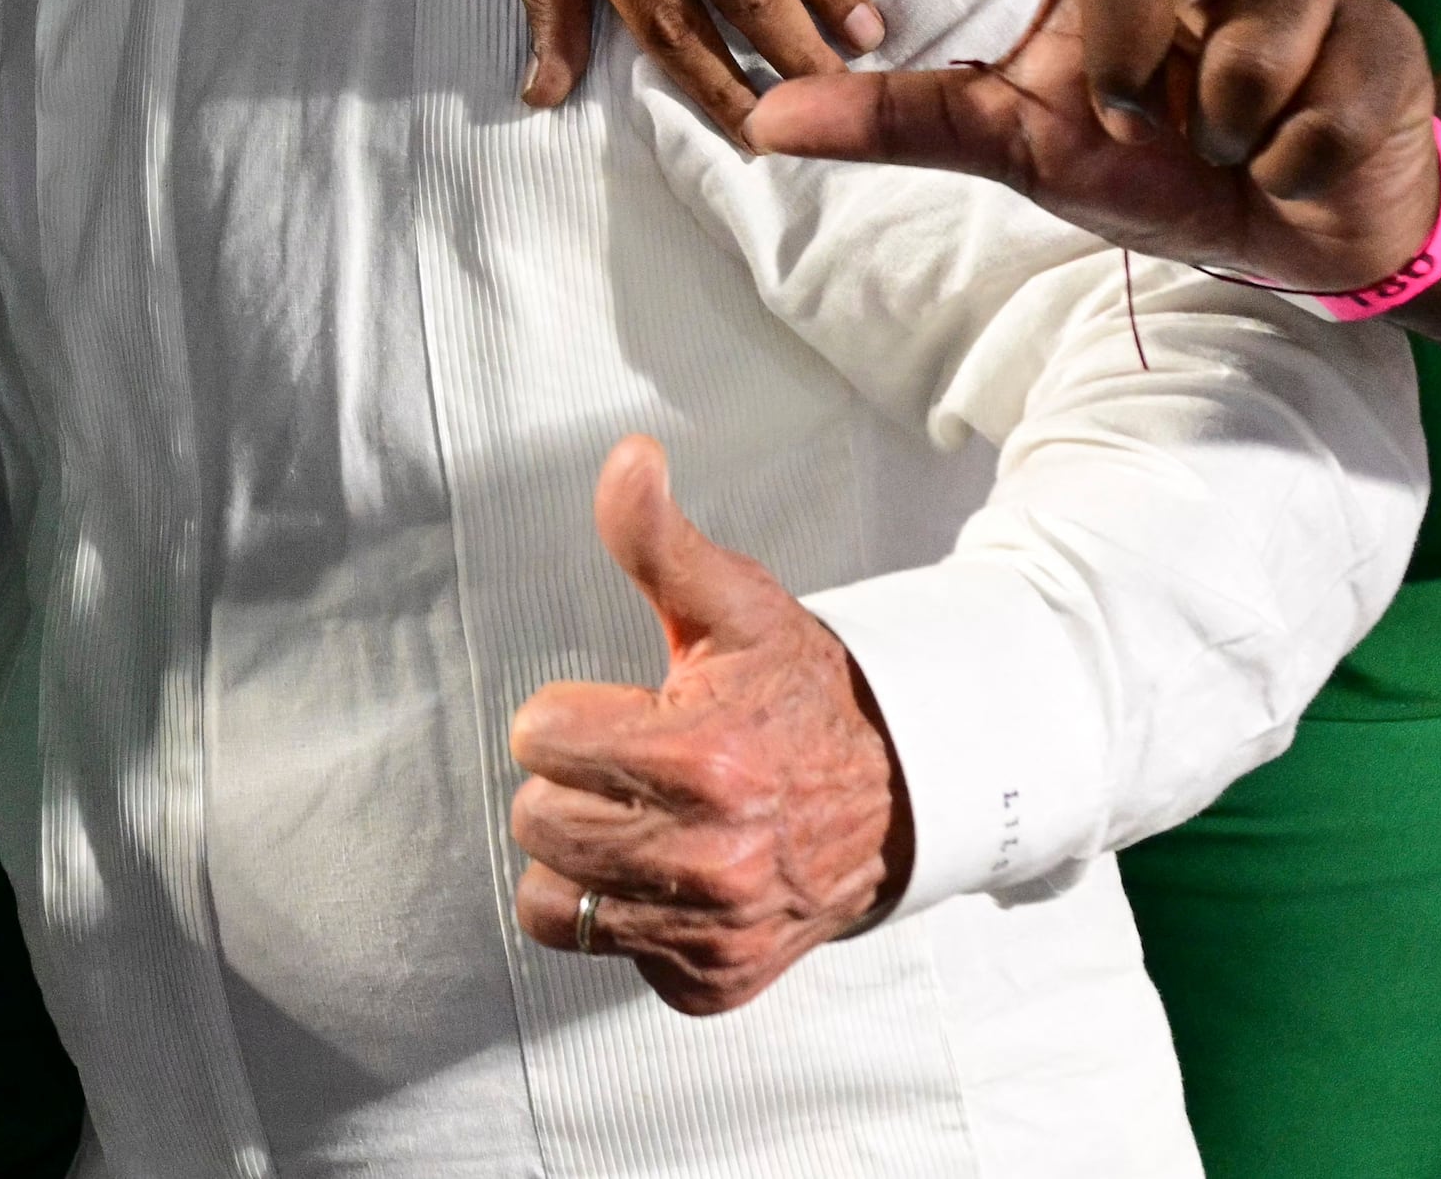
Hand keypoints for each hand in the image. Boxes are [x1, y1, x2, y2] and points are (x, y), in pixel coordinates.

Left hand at [508, 436, 903, 1017]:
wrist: (902, 793)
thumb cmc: (803, 695)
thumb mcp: (734, 606)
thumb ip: (660, 539)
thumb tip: (629, 460)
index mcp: (703, 759)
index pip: (538, 739)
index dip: (571, 716)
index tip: (625, 711)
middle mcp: (711, 859)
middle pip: (538, 821)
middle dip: (573, 785)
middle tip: (636, 768)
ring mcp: (714, 930)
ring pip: (553, 903)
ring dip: (585, 859)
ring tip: (643, 822)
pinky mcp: (715, 980)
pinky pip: (607, 957)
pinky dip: (628, 920)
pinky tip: (674, 875)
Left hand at [746, 0, 1440, 296]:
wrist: (1295, 232)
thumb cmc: (1153, 164)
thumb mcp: (1018, 146)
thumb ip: (904, 122)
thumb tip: (765, 118)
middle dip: (1123, 48)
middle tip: (1135, 116)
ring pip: (1242, 44)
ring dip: (1215, 125)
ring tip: (1228, 138)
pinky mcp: (1385, 35)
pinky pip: (1308, 112)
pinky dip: (1282, 167)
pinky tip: (1292, 159)